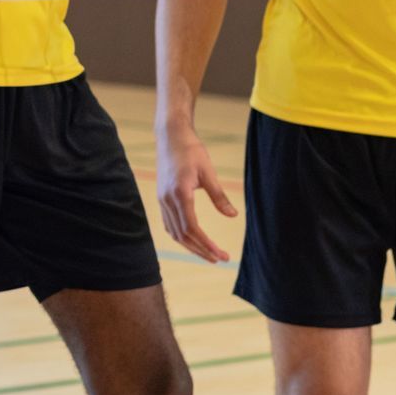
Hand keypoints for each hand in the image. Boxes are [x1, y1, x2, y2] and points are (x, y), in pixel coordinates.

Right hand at [156, 124, 237, 262]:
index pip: (192, 229)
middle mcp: (167, 200)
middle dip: (201, 250)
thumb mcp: (209, 172)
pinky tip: (192, 239)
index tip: (222, 255)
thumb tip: (233, 216)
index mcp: (180, 194)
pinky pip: (169, 223)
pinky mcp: (161, 197)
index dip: (207, 245)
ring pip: (174, 232)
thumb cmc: (192, 151)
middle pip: (183, 235)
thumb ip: (219, 196)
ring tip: (208, 254)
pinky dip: (181, 236)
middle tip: (220, 259)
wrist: (171, 136)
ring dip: (191, 246)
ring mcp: (162, 200)